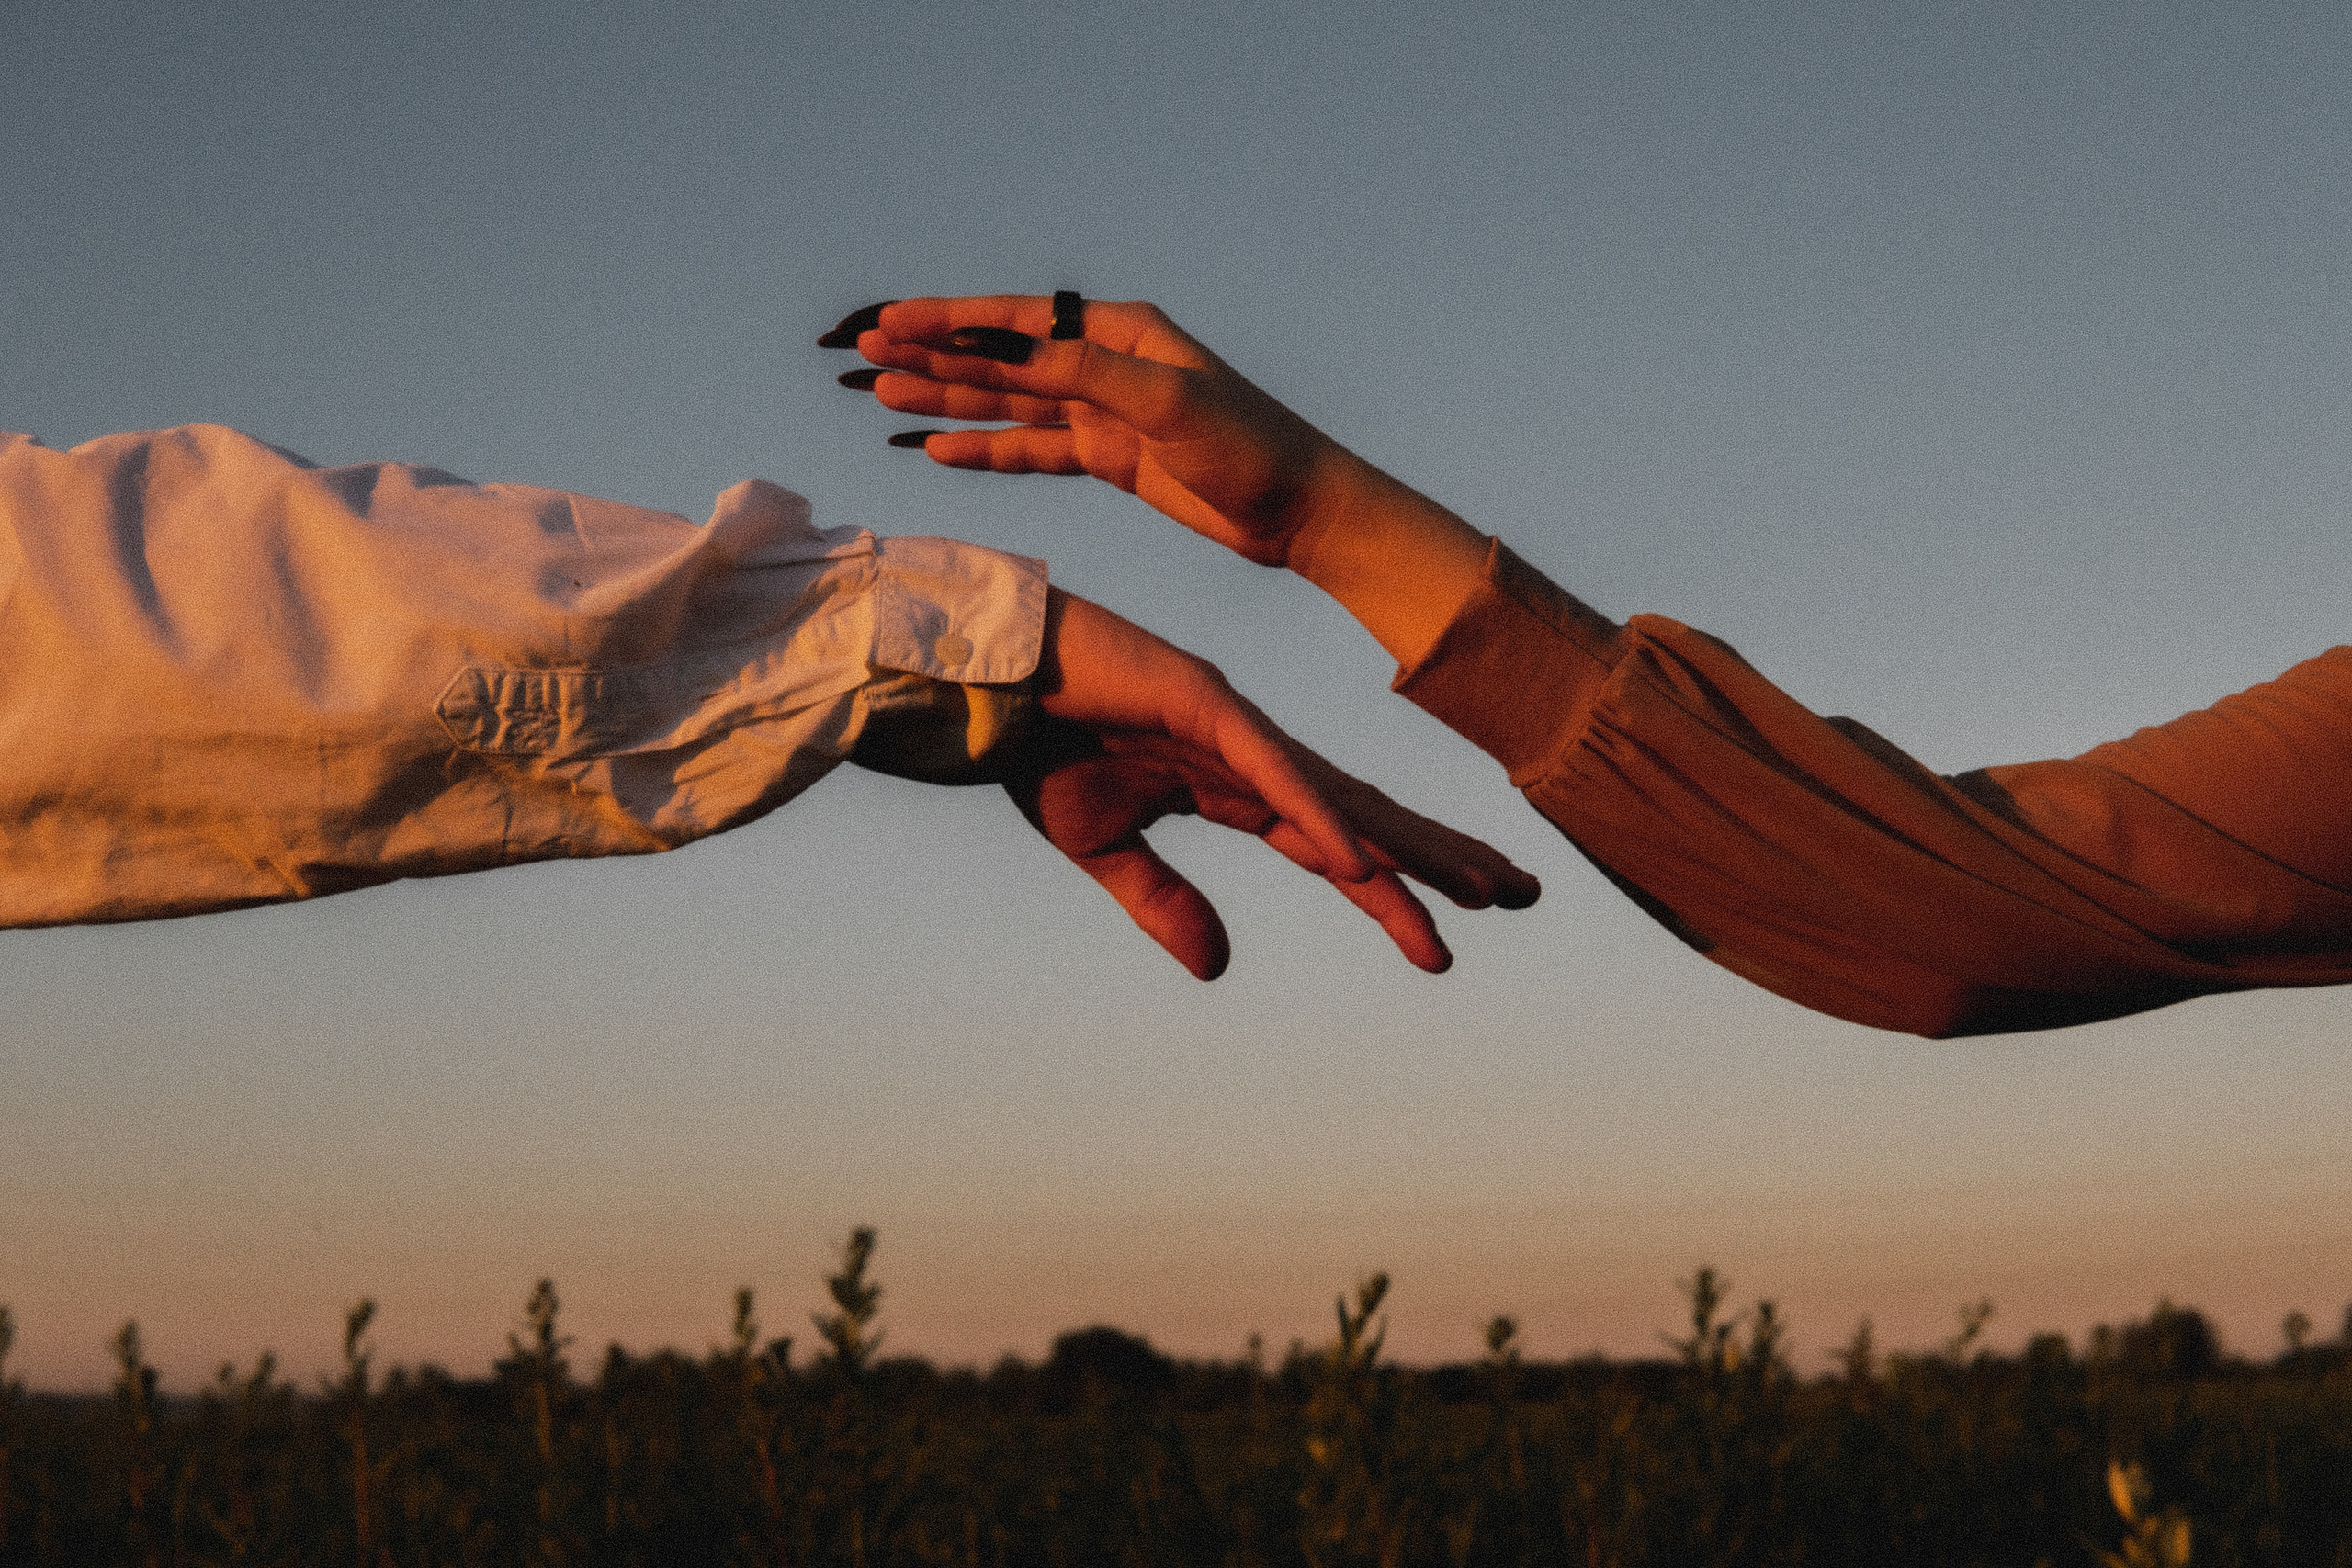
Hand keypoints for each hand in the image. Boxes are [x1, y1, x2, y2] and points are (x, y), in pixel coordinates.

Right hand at [835, 296, 1345, 567]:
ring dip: (948, 399)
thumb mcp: (1167, 402)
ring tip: (882, 395)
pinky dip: (988, 449)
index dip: (951, 321)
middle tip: (863, 355)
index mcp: (1122, 332)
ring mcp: (1104, 412)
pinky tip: (939, 447)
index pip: (1019, 321)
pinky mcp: (1109, 458)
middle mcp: (1107, 363)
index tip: (890, 320)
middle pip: (1002, 357)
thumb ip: (1086, 372)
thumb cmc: (1250, 445)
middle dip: (933, 355)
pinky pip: (1035, 450)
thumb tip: (1013, 346)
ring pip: (1009, 403)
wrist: (1299, 510)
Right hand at [1014, 589, 1537, 977]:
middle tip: (1525, 895)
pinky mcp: (1199, 704)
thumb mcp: (1105, 851)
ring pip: (1340, 798)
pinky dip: (1318, 819)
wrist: (975, 681)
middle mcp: (1253, 752)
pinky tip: (1367, 865)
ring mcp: (1233, 724)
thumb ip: (1166, 904)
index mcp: (1233, 783)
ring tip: (1484, 889)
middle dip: (1444, 857)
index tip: (1452, 941)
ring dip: (1410, 847)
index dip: (1396, 892)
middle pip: (1366, 818)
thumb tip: (1221, 971)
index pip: (1334, 846)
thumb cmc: (1034, 747)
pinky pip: (1270, 775)